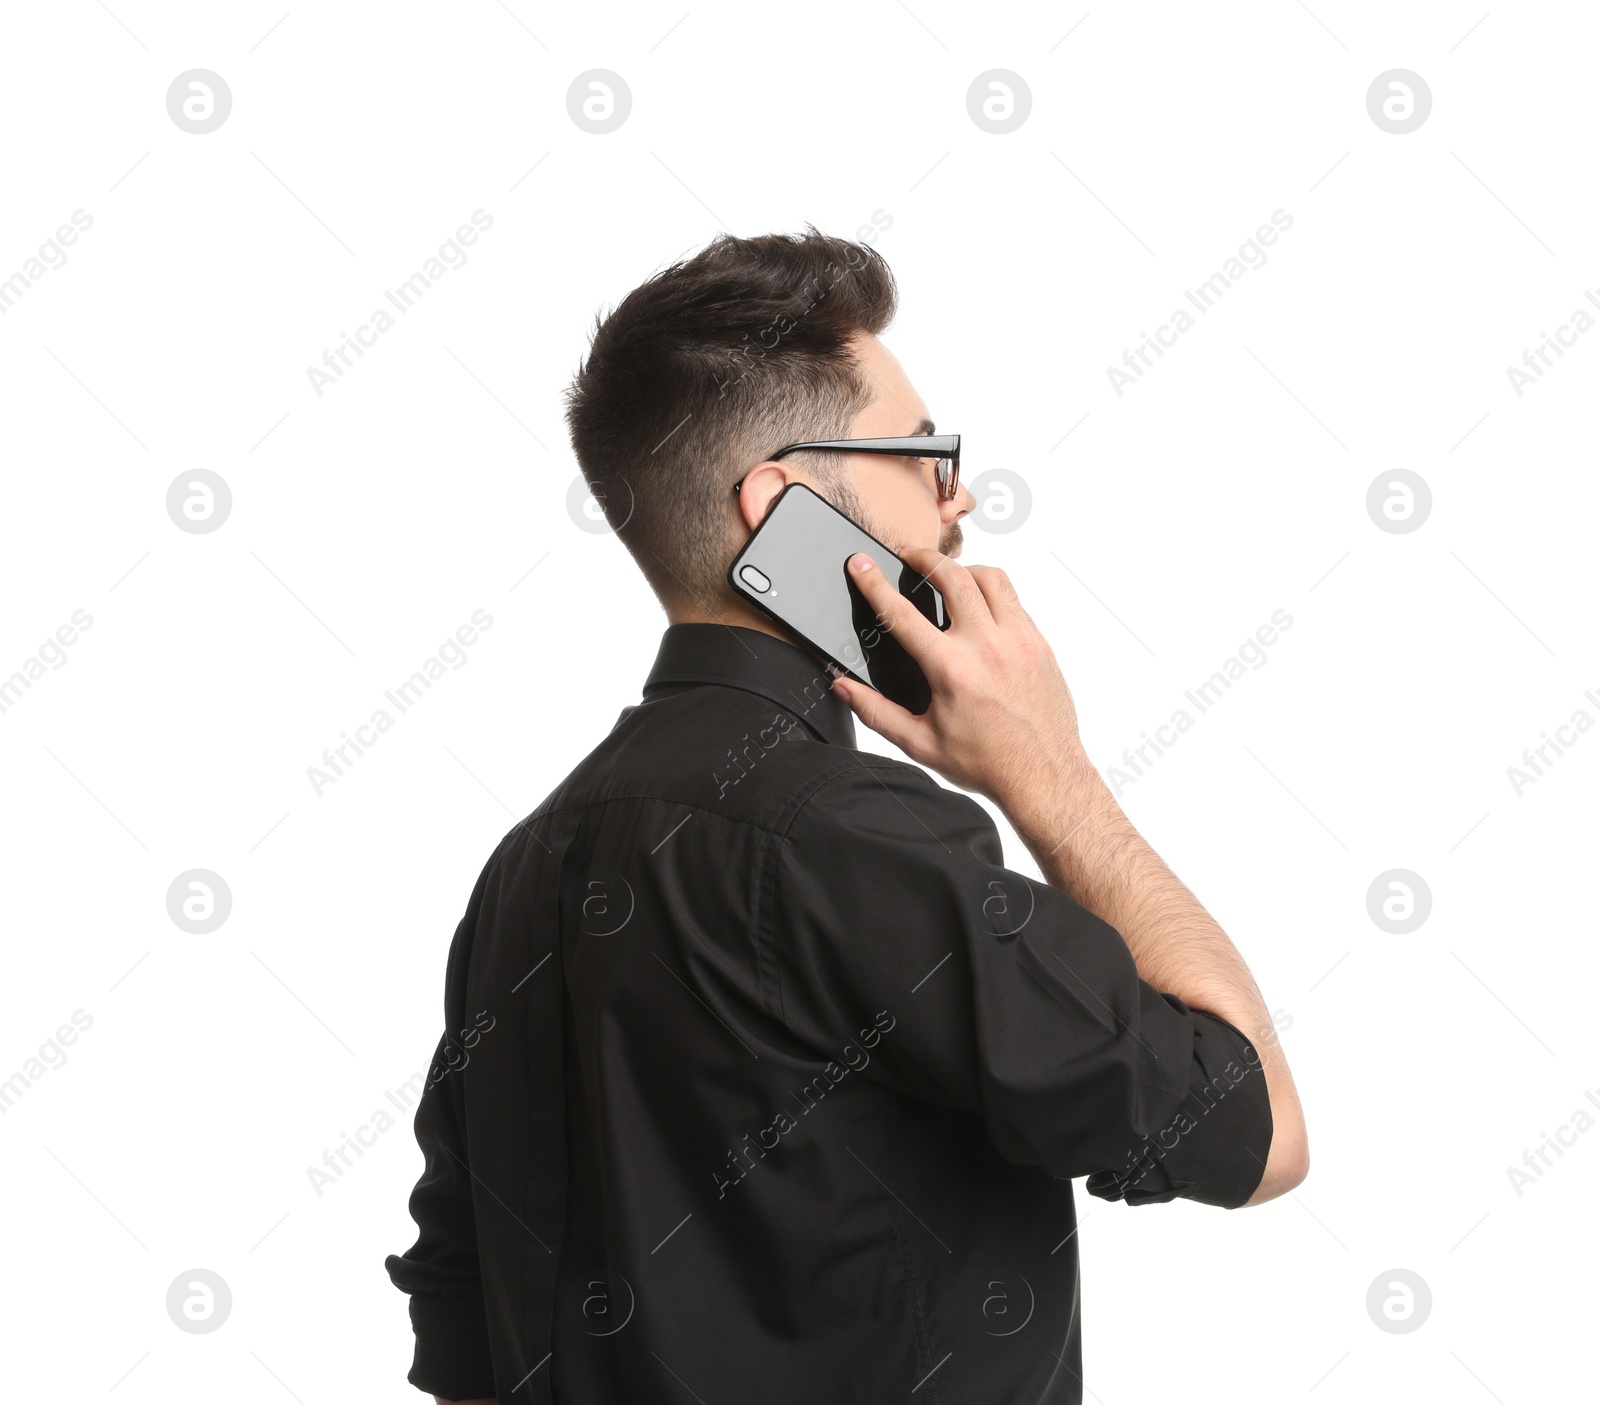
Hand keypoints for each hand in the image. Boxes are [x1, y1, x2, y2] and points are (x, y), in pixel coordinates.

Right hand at [831, 548, 1090, 809]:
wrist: (1044, 776)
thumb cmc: (987, 763)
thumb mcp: (920, 742)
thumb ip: (876, 711)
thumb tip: (843, 688)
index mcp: (951, 669)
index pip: (902, 614)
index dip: (875, 585)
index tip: (862, 564)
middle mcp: (986, 646)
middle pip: (952, 576)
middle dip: (924, 558)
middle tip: (909, 557)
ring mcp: (1018, 640)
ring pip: (991, 577)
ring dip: (965, 569)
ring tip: (949, 575)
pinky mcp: (1039, 643)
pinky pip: (1015, 600)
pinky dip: (993, 593)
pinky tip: (982, 608)